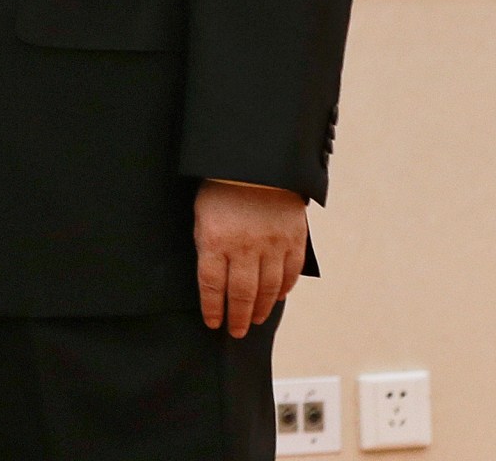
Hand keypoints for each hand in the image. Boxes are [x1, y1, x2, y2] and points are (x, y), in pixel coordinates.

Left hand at [194, 179, 307, 337]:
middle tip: (236, 331)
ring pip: (268, 288)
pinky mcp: (293, 240)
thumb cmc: (221, 188)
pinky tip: (276, 298)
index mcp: (215, 240)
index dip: (212, 308)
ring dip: (260, 308)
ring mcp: (272, 244)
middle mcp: (244, 247)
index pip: (211, 285)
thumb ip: (208, 246)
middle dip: (238, 316)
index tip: (213, 323)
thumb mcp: (202, 216)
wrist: (256, 163)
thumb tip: (214, 280)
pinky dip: (283, 289)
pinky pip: (290, 273)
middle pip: (241, 293)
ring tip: (254, 320)